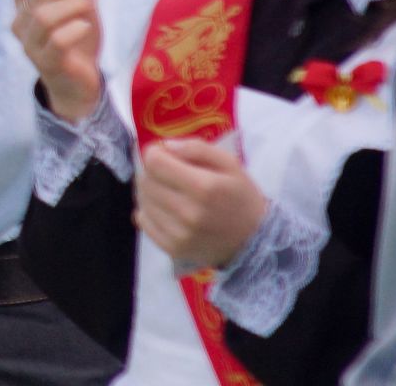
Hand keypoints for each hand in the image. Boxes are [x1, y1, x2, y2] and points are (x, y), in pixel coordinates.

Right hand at [6, 0, 104, 122]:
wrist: (79, 83)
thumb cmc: (77, 38)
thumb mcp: (80, 7)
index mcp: (26, 2)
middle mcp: (22, 21)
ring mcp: (31, 43)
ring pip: (43, 17)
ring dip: (70, 6)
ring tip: (88, 6)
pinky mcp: (45, 62)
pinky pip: (57, 41)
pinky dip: (75, 29)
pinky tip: (85, 28)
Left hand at [134, 138, 267, 269]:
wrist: (254, 240)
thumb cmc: (240, 196)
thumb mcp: (229, 163)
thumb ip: (197, 148)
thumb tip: (166, 146)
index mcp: (204, 187)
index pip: (154, 162)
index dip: (155, 153)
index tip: (164, 154)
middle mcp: (188, 212)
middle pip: (145, 181)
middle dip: (150, 170)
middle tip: (166, 172)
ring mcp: (179, 234)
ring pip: (142, 200)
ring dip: (149, 190)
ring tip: (166, 189)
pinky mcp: (173, 248)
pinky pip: (143, 221)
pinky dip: (148, 210)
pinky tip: (164, 208)